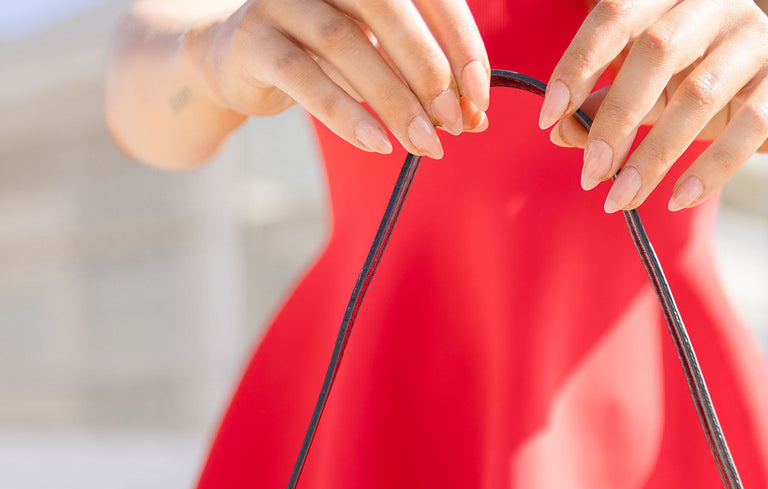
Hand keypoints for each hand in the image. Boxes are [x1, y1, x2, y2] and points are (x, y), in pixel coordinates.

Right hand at [190, 0, 490, 158]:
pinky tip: (377, 144)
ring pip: (345, 42)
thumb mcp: (381, 61)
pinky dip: (344, 113)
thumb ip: (426, 82)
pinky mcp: (253, 39)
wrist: (238, 59)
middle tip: (454, 124)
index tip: (479, 96)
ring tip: (424, 144)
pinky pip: (303, 76)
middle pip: (389, 8)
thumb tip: (476, 119)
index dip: (460, 41)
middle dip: (429, 71)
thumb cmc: (322, 56)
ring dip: (393, 98)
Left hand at [538, 0, 767, 211]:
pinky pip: (747, 128)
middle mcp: (718, 3)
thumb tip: (559, 130)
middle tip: (589, 173)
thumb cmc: (709, 85)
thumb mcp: (655, 90)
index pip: (617, 12)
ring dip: (653, 155)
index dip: (579, 62)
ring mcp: (758, 39)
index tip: (550, 115)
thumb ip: (606, 102)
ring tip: (621, 198)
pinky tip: (677, 200)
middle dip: (615, 118)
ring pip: (698, 95)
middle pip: (656, 52)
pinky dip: (708, 170)